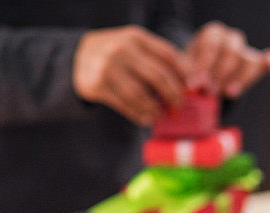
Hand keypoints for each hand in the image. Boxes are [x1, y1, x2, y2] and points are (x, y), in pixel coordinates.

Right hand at [73, 26, 187, 124]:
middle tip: (178, 106)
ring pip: (141, 95)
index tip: (191, 88)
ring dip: (155, 109)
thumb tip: (189, 83)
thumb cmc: (117, 55)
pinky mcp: (98, 86)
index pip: (168, 55)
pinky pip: (125, 105)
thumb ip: (157, 59)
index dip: (183, 74)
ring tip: (161, 115)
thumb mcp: (135, 46)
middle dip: (173, 95)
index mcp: (136, 37)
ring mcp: (108, 68)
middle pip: (158, 76)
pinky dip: (140, 115)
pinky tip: (146, 118)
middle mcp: (122, 50)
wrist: (78, 57)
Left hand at [187, 21, 269, 98]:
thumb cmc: (193, 74)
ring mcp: (245, 52)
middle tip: (209, 90)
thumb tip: (186, 76)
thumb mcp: (185, 71)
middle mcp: (230, 39)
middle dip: (220, 73)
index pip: (210, 44)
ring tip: (229, 93)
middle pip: (231, 52)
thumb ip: (186, 72)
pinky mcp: (256, 64)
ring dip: (239, 78)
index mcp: (211, 35)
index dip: (203, 64)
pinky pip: (269, 59)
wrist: (203, 81)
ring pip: (248, 60)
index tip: (194, 84)